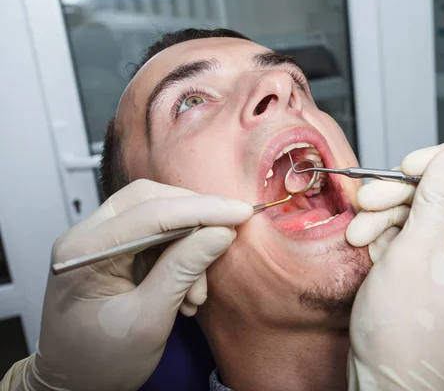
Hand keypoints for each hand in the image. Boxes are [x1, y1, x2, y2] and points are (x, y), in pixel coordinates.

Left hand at [2, 179, 251, 390]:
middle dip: (195, 216)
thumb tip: (221, 232)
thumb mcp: (149, 320)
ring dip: (187, 244)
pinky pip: (152, 235)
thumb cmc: (101, 362)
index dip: (202, 209)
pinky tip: (187, 290)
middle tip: (228, 235)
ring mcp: (96, 240)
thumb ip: (183, 270)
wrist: (72, 383)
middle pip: (149, 200)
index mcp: (84, 253)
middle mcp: (85, 236)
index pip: (151, 214)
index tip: (241, 212)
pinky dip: (177, 255)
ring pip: (154, 214)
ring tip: (197, 291)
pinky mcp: (110, 249)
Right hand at [346, 143, 443, 389]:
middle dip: (402, 189)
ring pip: (420, 211)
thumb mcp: (416, 252)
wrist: (388, 380)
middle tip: (371, 200)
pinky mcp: (424, 269)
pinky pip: (406, 234)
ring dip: (384, 213)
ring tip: (360, 232)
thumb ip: (438, 199)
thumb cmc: (405, 331)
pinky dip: (382, 234)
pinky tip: (365, 245)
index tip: (410, 165)